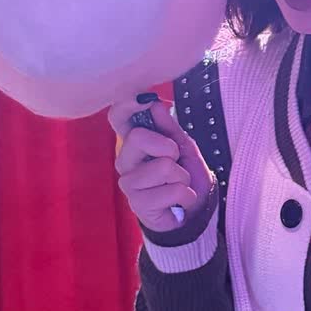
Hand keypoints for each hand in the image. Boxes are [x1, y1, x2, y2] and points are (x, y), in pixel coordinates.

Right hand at [108, 95, 215, 233]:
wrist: (193, 211)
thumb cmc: (184, 175)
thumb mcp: (183, 147)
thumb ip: (169, 127)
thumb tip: (155, 103)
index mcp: (133, 142)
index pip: (117, 117)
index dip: (127, 104)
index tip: (146, 100)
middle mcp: (124, 160)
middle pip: (137, 137)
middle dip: (169, 148)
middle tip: (175, 161)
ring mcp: (128, 183)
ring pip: (163, 167)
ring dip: (182, 177)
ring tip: (179, 185)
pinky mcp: (138, 204)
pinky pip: (172, 191)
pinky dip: (185, 195)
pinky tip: (179, 201)